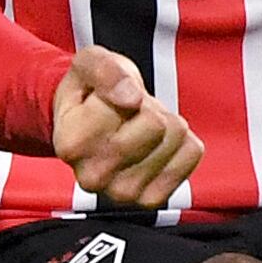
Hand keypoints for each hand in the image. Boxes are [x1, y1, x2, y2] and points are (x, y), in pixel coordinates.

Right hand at [52, 45, 203, 208]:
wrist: (87, 124)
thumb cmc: (89, 92)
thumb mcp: (90, 62)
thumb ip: (106, 71)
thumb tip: (130, 98)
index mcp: (71, 144)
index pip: (132, 107)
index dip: (129, 90)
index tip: (109, 98)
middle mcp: (92, 177)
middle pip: (157, 128)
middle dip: (150, 109)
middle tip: (128, 113)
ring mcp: (122, 193)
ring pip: (175, 142)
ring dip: (164, 126)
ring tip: (137, 128)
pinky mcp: (149, 199)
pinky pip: (190, 156)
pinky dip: (180, 143)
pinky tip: (154, 144)